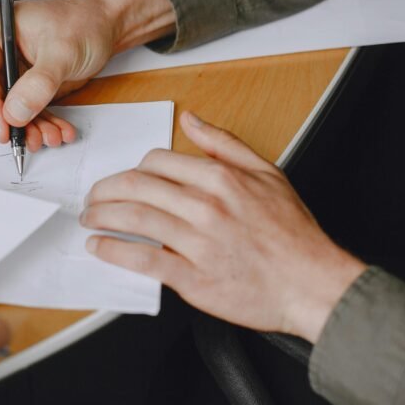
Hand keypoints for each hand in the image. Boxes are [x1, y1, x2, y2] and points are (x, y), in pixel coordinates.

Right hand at [0, 0, 174, 148]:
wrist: (106, 23)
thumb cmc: (84, 22)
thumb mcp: (62, 52)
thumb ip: (38, 84)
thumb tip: (14, 113)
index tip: (5, 128)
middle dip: (13, 120)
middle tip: (29, 140)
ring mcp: (10, 65)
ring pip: (10, 105)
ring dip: (30, 126)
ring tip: (51, 137)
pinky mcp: (25, 80)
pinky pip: (27, 107)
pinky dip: (42, 122)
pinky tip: (58, 131)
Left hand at [82, 112, 364, 342]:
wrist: (314, 284)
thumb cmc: (293, 234)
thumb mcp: (267, 173)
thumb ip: (224, 144)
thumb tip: (192, 119)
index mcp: (220, 179)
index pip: (156, 162)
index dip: (132, 169)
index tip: (124, 180)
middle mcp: (206, 206)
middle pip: (135, 186)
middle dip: (104, 190)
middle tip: (94, 197)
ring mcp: (198, 242)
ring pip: (134, 218)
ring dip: (101, 216)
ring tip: (90, 218)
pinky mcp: (194, 277)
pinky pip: (143, 259)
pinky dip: (114, 250)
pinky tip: (100, 247)